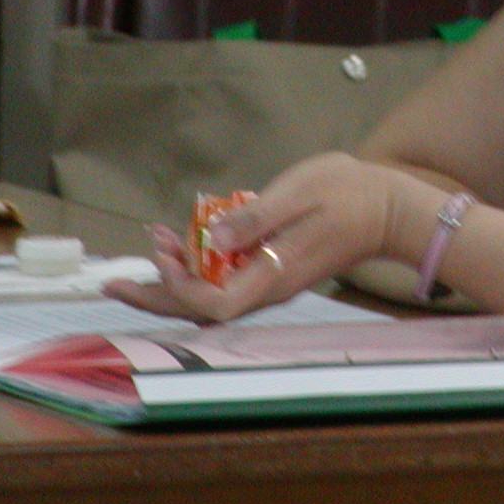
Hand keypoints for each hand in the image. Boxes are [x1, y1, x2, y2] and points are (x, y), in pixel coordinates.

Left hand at [103, 152, 397, 322]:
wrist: (390, 208)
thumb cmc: (348, 193)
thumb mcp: (299, 193)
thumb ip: (254, 217)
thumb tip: (211, 238)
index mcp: (272, 275)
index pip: (210, 304)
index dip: (177, 285)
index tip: (162, 249)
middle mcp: (268, 288)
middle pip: (201, 311)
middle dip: (156, 296)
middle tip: (113, 282)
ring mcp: (273, 282)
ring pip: (212, 298)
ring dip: (176, 278)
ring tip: (153, 244)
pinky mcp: (277, 270)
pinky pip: (228, 282)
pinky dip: (201, 268)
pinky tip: (191, 241)